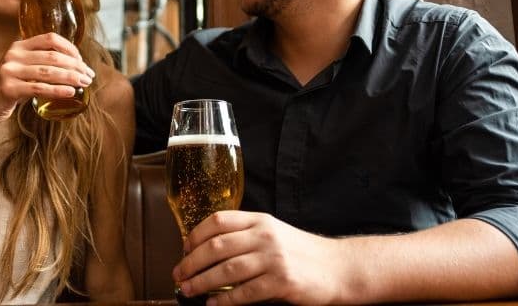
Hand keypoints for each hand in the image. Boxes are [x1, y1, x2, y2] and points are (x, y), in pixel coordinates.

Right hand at [0, 33, 94, 126]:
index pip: (50, 39)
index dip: (70, 48)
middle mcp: (13, 54)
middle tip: (89, 76)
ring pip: (48, 72)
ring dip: (71, 78)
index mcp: (19, 45)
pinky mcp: (8, 88)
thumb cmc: (10, 87)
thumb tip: (76, 66)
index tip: (82, 61)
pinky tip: (71, 93)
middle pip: (53, 56)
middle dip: (75, 66)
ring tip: (84, 84)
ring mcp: (9, 70)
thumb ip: (41, 62)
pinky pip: (39, 88)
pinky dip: (58, 90)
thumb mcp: (23, 68)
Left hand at [173, 211, 345, 304]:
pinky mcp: (282, 281)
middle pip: (217, 245)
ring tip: (189, 290)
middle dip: (192, 262)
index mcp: (260, 220)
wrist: (338, 267)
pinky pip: (246, 292)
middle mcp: (265, 236)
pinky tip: (213, 304)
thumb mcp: (273, 233)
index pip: (219, 220)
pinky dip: (226, 300)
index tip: (184, 249)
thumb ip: (245, 236)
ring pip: (227, 269)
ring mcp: (274, 258)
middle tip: (178, 274)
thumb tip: (207, 250)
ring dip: (202, 282)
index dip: (196, 235)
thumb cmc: (301, 252)